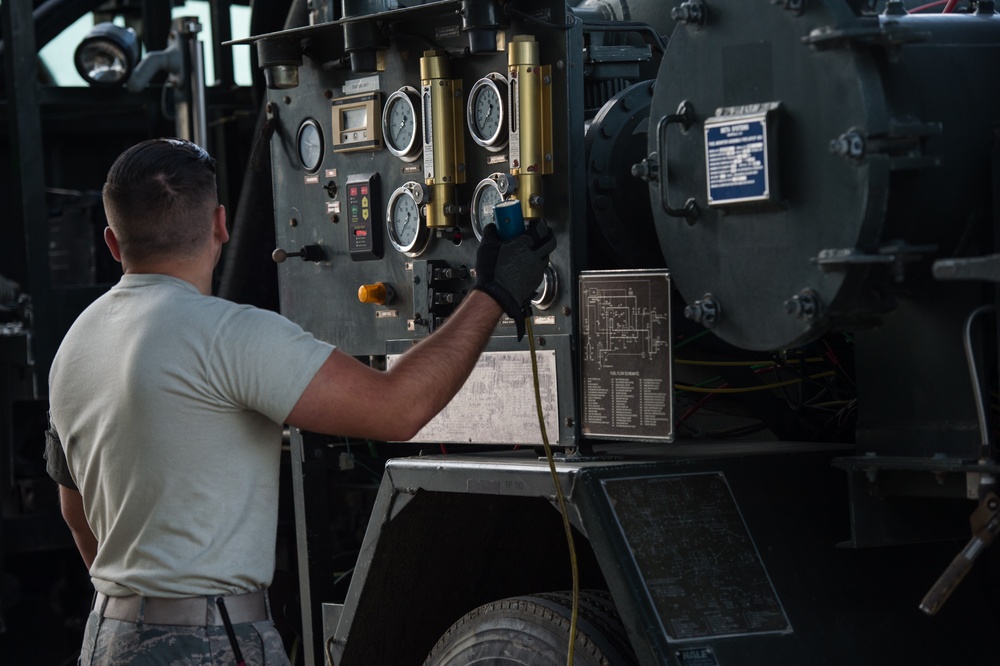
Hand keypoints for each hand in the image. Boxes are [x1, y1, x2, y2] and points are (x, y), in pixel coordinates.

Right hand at [474, 219, 556, 339]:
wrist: (495, 295)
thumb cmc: (492, 272)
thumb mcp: (486, 246)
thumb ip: (491, 232)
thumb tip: (492, 227)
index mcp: (525, 244)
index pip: (541, 228)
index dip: (540, 223)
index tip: (536, 222)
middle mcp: (535, 256)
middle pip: (550, 242)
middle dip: (548, 235)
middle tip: (542, 233)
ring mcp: (537, 270)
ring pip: (547, 256)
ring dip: (543, 250)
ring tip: (534, 249)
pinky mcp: (535, 281)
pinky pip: (541, 269)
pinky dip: (537, 264)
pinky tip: (527, 264)